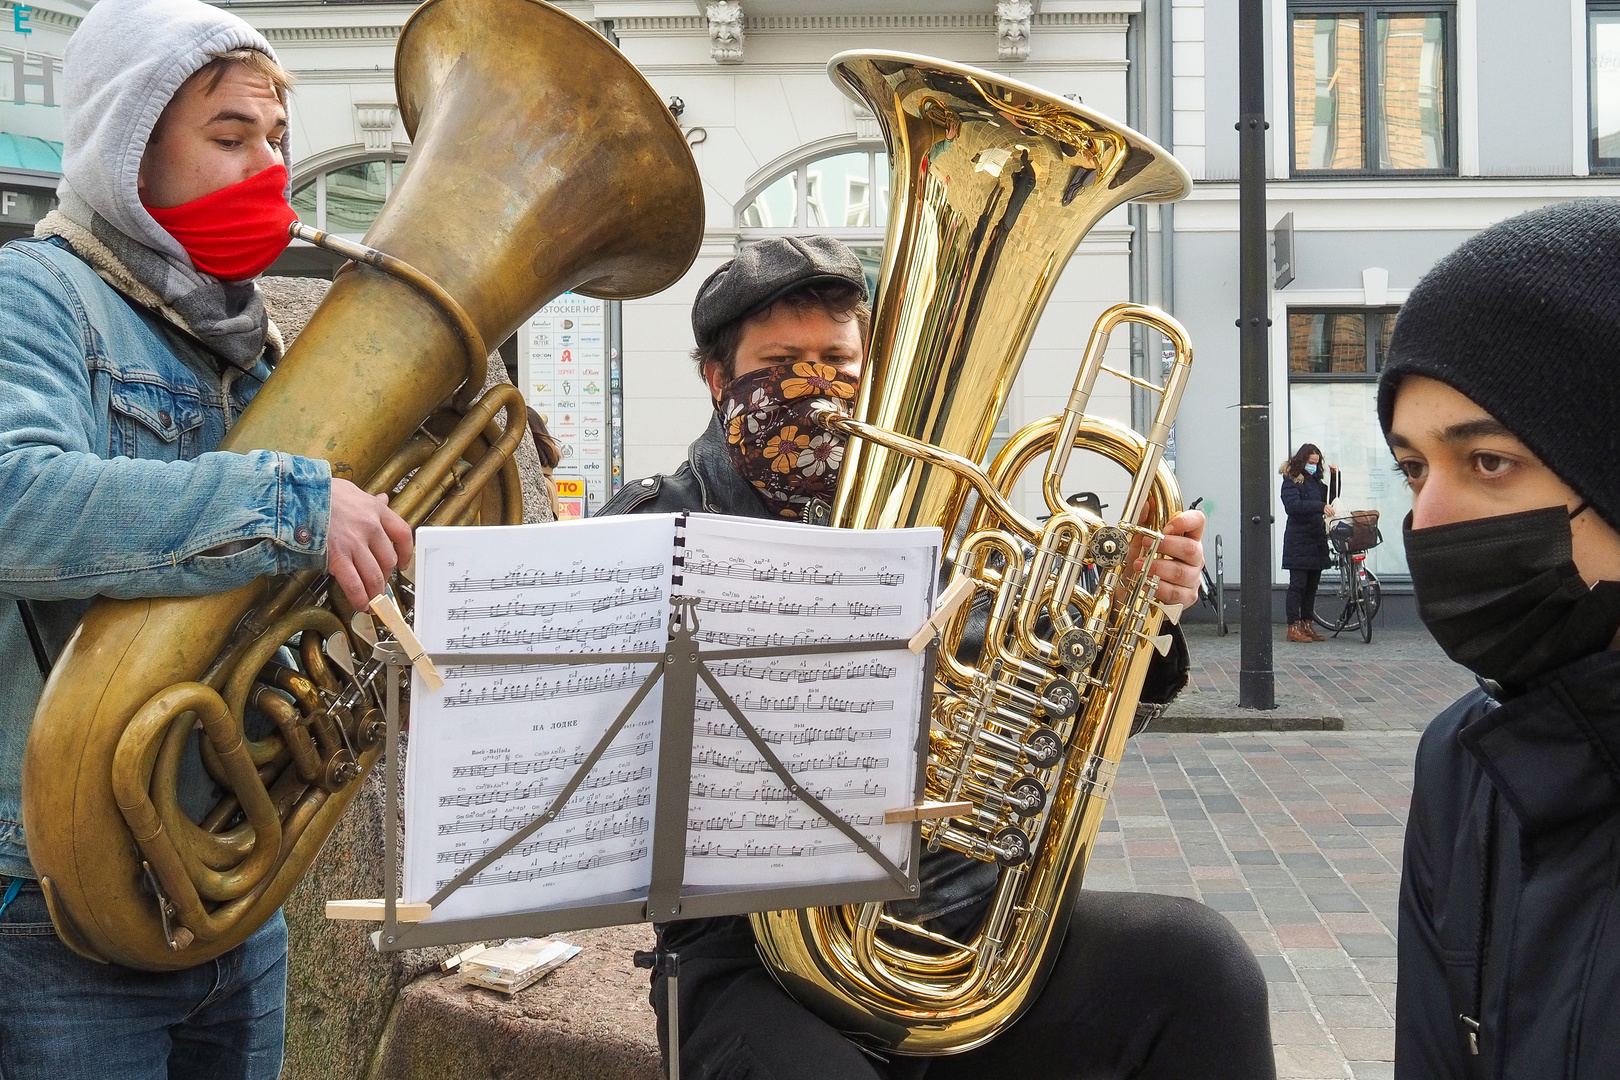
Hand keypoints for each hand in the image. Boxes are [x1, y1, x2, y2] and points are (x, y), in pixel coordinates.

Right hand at [327, 478, 413, 609]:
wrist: (296, 494)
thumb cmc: (321, 492)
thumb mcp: (352, 491)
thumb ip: (370, 501)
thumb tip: (383, 499)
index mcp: (376, 510)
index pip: (402, 534)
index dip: (406, 553)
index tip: (403, 562)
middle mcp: (370, 526)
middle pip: (389, 560)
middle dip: (386, 577)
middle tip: (381, 585)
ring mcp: (354, 542)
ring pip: (374, 575)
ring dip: (375, 592)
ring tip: (373, 601)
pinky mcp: (337, 556)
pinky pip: (353, 583)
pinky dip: (359, 597)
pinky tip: (361, 604)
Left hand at [1132, 508, 1205, 610]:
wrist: (1131, 592)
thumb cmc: (1139, 565)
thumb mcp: (1136, 542)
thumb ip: (1142, 522)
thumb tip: (1146, 504)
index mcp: (1185, 538)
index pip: (1198, 522)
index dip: (1186, 521)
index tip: (1167, 526)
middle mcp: (1193, 558)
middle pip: (1191, 549)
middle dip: (1167, 546)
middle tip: (1148, 546)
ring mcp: (1191, 577)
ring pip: (1182, 572)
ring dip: (1158, 568)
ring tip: (1141, 566)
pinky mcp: (1186, 596)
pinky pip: (1176, 592)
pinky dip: (1159, 587)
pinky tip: (1148, 584)